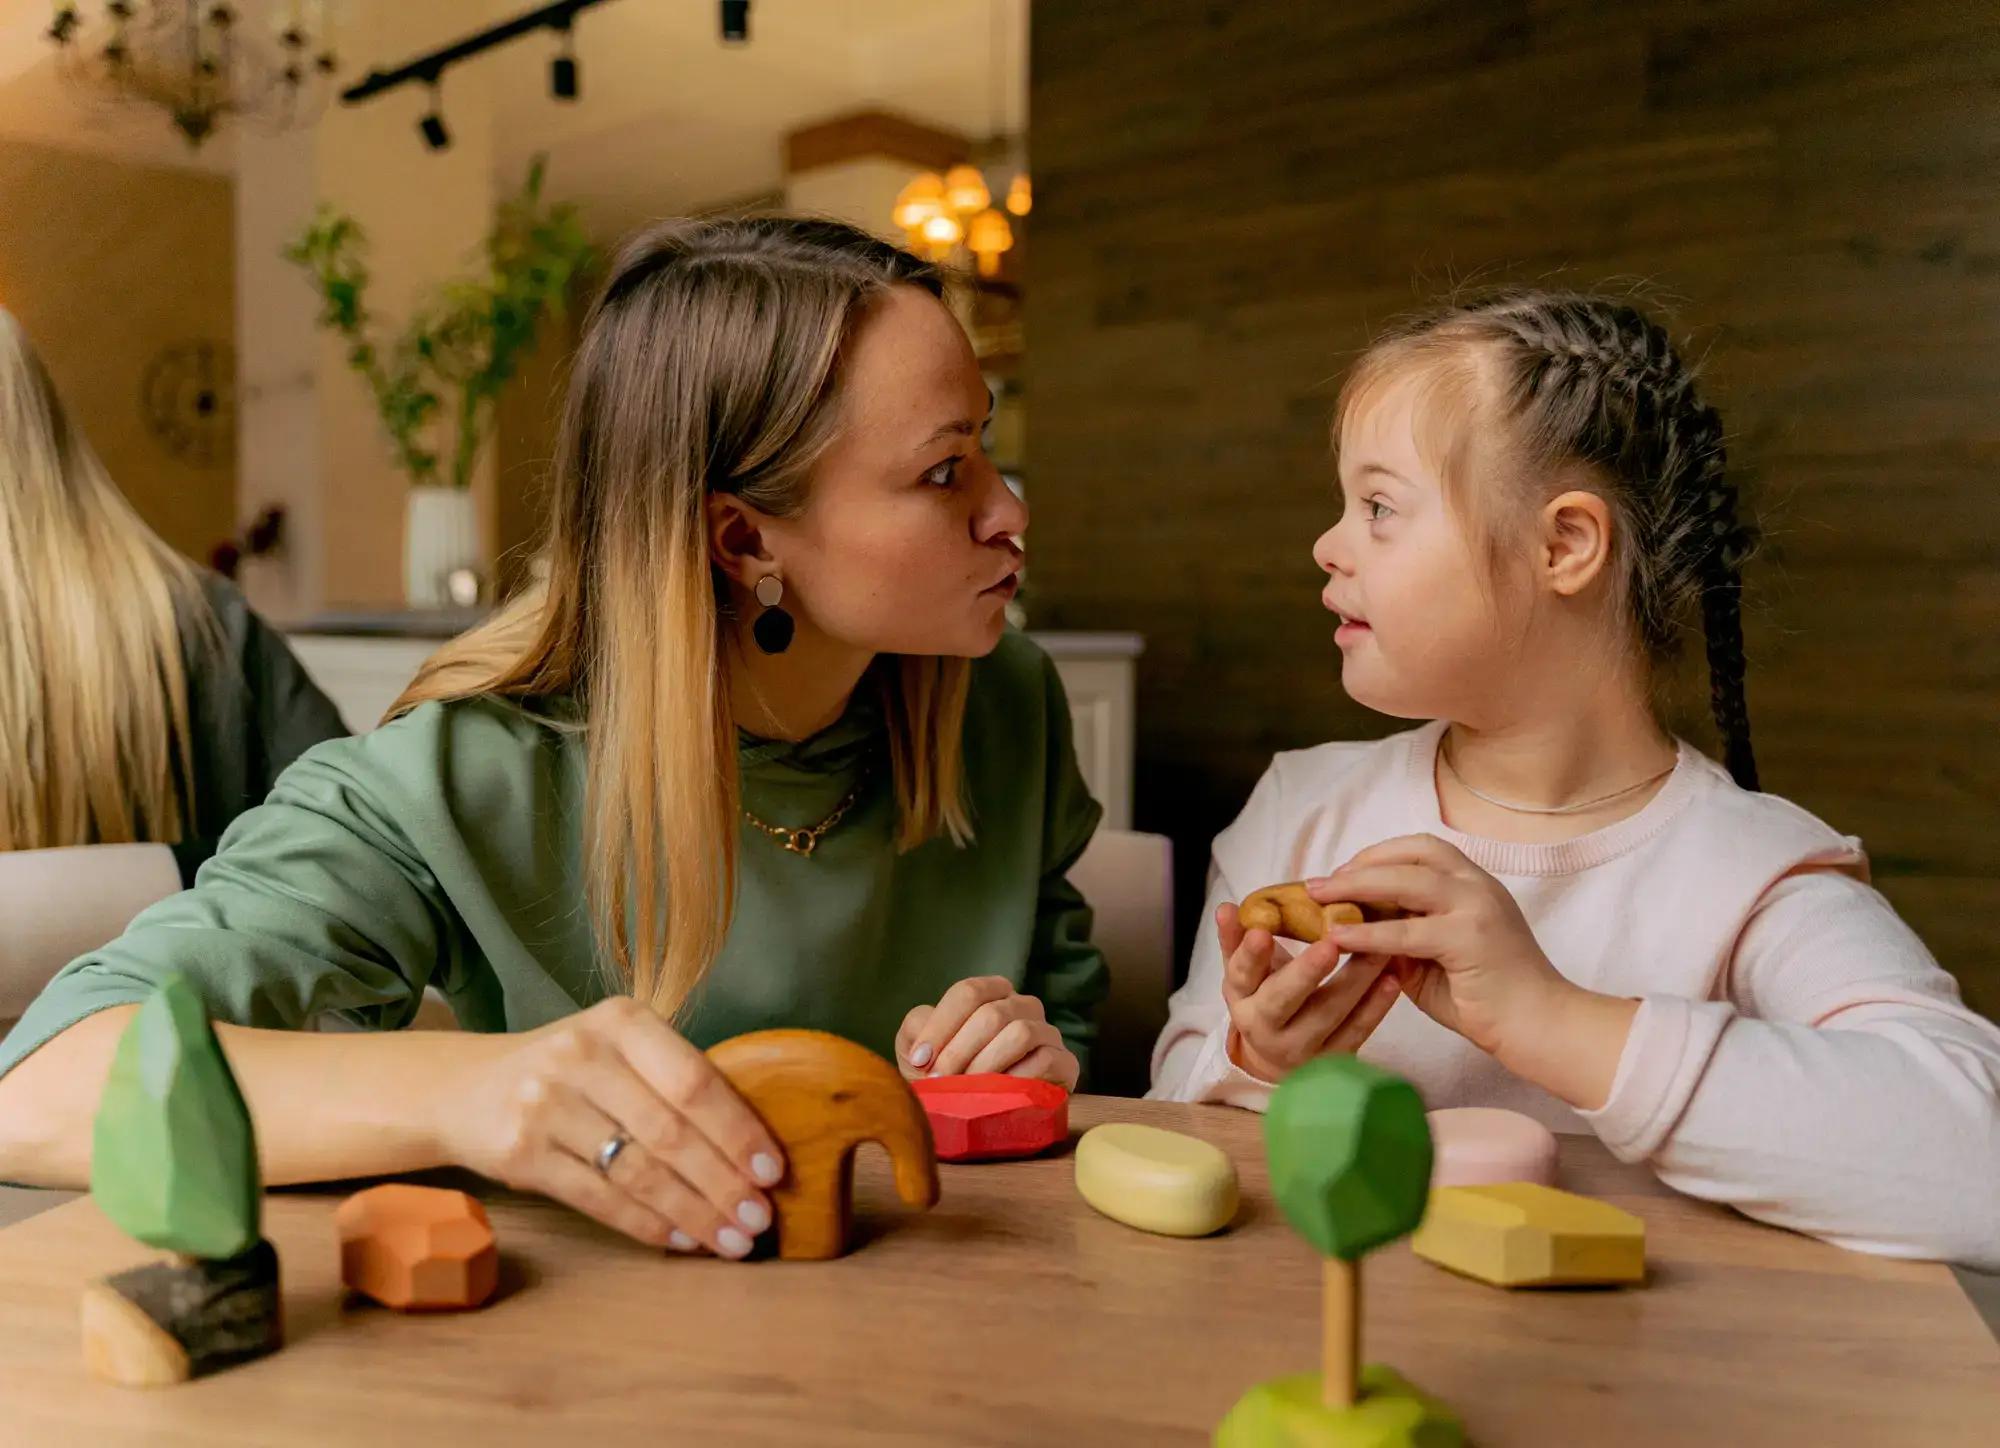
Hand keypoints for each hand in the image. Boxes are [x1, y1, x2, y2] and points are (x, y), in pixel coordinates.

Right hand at [433, 997, 785, 1258]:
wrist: (463, 1088)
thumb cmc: (568, 1072)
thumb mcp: (616, 1048)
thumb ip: (672, 1079)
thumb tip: (752, 1145)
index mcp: (621, 1021)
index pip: (694, 1079)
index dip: (738, 1129)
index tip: (773, 1170)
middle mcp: (581, 1056)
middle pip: (671, 1131)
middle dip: (724, 1183)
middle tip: (760, 1219)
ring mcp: (545, 1105)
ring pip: (638, 1171)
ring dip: (694, 1213)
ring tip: (731, 1240)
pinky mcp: (521, 1155)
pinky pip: (600, 1199)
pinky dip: (647, 1224)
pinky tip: (681, 1240)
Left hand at [896, 976, 1079, 1088]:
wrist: (979, 1112)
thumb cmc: (949, 1074)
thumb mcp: (921, 1048)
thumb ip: (917, 1030)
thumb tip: (924, 1043)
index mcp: (992, 993)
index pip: (969, 992)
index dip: (940, 1026)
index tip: (919, 1060)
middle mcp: (1024, 1006)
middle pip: (992, 1014)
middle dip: (959, 1051)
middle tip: (939, 1082)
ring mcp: (1048, 1033)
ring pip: (1020, 1033)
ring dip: (986, 1065)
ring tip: (966, 1090)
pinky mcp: (1065, 1063)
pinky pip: (1046, 1060)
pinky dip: (1016, 1078)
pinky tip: (997, 1095)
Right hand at [1218, 900, 1402, 1082]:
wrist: (1279, 1057)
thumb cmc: (1264, 996)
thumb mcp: (1245, 972)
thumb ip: (1236, 939)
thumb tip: (1225, 907)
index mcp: (1242, 999)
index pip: (1241, 974)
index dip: (1250, 955)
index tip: (1262, 932)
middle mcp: (1266, 1029)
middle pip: (1284, 1000)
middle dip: (1307, 972)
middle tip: (1330, 943)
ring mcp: (1301, 1049)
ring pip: (1328, 1014)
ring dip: (1356, 981)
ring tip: (1378, 949)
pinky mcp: (1333, 1060)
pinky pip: (1356, 1031)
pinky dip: (1376, 1006)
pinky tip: (1392, 979)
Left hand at [1307, 834, 1577, 1060]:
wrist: (1540, 1026)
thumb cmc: (1488, 997)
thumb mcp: (1436, 958)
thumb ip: (1403, 937)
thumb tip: (1354, 927)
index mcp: (1474, 883)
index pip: (1422, 849)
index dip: (1378, 855)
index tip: (1343, 872)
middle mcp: (1477, 886)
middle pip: (1410, 855)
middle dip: (1358, 866)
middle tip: (1319, 884)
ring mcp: (1477, 908)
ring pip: (1406, 882)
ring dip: (1356, 887)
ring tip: (1319, 900)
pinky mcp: (1470, 939)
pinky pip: (1407, 931)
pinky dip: (1368, 932)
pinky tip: (1339, 938)